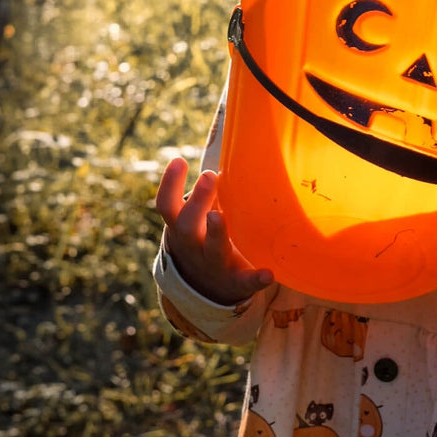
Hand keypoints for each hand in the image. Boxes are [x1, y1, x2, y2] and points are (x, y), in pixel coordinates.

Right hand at [155, 157, 273, 305]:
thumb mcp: (192, 220)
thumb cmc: (201, 239)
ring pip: (211, 250)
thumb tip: (227, 147)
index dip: (169, 184)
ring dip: (215, 233)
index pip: (166, 206)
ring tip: (219, 215)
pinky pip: (244, 281)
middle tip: (210, 176)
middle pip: (187, 226)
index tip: (179, 160)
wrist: (205, 289)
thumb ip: (202, 194)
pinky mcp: (235, 281)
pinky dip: (255, 279)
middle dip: (197, 201)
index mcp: (181, 229)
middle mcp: (193, 246)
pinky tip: (269, 273)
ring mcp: (213, 264)